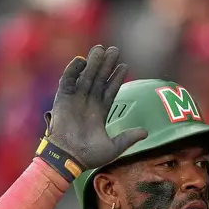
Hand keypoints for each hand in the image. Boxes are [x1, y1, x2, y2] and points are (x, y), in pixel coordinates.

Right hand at [44, 45, 146, 169]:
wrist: (69, 159)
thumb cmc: (90, 156)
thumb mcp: (114, 147)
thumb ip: (128, 138)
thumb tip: (146, 132)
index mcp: (100, 112)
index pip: (110, 90)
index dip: (117, 77)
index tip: (125, 65)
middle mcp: (88, 103)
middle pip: (99, 79)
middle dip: (107, 65)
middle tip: (115, 50)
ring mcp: (75, 99)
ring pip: (86, 76)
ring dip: (93, 63)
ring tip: (101, 49)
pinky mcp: (62, 99)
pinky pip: (68, 81)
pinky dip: (73, 70)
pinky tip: (82, 60)